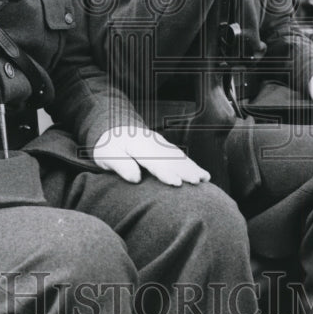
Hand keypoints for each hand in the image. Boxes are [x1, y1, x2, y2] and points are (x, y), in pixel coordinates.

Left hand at [92, 127, 209, 185]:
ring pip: (178, 156)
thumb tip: (136, 179)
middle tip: (198, 182)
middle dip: (185, 170)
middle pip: (170, 158)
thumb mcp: (107, 156)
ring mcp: (160, 144)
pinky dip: (191, 164)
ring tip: (205, 179)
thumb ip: (121, 166)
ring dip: (192, 167)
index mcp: (137, 145)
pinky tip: (202, 174)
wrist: (112, 131)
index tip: (177, 182)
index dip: (165, 172)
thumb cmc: (109, 148)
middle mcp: (152, 143)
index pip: (153, 161)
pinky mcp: (165, 147)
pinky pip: (180, 156)